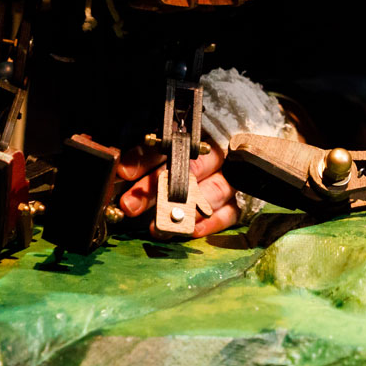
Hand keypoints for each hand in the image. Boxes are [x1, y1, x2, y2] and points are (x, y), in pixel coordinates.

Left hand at [116, 140, 238, 237]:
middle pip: (189, 169)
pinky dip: (211, 222)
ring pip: (211, 190)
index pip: (169, 144)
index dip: (145, 158)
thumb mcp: (165, 148)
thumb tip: (122, 171)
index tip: (124, 172)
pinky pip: (230, 211)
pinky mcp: (240, 199)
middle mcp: (215, 154)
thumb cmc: (189, 155)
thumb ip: (146, 157)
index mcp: (196, 135)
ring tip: (156, 226)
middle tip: (131, 204)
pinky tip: (191, 231)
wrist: (243, 158)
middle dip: (157, 188)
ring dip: (182, 210)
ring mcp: (230, 177)